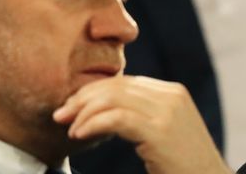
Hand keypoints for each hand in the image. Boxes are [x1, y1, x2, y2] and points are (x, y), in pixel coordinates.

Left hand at [53, 75, 231, 173]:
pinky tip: (81, 135)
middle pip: (117, 86)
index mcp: (173, 92)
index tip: (72, 108)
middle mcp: (172, 96)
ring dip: (84, 113)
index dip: (93, 91)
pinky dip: (93, 124)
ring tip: (71, 130)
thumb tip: (108, 109)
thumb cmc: (185, 164)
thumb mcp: (167, 131)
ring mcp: (168, 111)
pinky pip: (117, 119)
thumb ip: (147, 114)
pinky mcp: (160, 130)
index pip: (125, 81)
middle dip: (82, 98)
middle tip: (60, 116)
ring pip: (113, 99)